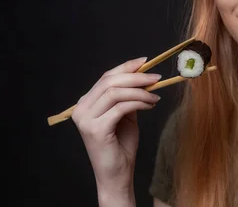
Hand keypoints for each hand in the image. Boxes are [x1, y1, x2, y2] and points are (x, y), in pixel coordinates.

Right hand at [72, 57, 161, 203]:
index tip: (145, 62)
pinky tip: (150, 106)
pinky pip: (121, 108)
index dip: (126, 67)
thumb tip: (143, 75)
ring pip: (115, 93)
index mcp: (85, 103)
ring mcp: (85, 119)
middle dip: (136, 77)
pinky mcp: (95, 129)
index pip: (106, 77)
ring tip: (155, 96)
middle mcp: (81, 109)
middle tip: (156, 78)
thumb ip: (128, 96)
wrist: (116, 175)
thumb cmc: (121, 147)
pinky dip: (139, 103)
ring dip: (140, 91)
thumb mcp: (125, 116)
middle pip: (109, 82)